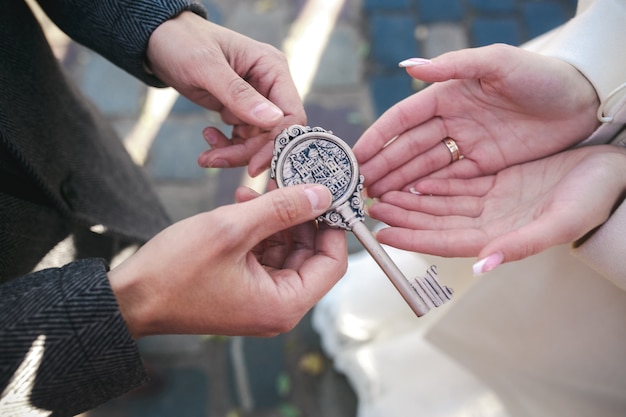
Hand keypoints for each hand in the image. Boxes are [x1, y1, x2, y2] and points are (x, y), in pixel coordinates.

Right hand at [109, 184, 346, 337]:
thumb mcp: (233, 229)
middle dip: (300, 216)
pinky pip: (265, 254)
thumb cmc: (175, 272)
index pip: (332, 263)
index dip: (333, 225)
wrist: (130, 298)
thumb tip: (323, 194)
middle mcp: (278, 306)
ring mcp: (261, 298)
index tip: (326, 192)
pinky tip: (242, 206)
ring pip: (287, 250)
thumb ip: (282, 210)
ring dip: (276, 219)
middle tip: (286, 182)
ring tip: (252, 193)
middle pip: (310, 254)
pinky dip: (258, 230)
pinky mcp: (244, 288)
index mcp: (284, 303)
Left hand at [146, 11, 305, 175]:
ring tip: (206, 155)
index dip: (277, 143)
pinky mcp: (240, 111)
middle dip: (247, 152)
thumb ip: (239, 94)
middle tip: (215, 160)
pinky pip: (243, 139)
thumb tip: (273, 120)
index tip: (253, 166)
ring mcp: (256, 100)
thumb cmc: (183, 42)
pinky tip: (208, 136)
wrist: (159, 40)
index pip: (291, 115)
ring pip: (257, 141)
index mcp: (272, 68)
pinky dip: (226, 146)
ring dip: (233, 152)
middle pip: (273, 134)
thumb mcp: (207, 67)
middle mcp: (270, 85)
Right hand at [353, 44, 599, 196]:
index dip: (378, 137)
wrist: (583, 101)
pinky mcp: (484, 165)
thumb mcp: (498, 63)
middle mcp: (452, 120)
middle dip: (383, 166)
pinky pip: (449, 180)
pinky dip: (427, 191)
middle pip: (409, 147)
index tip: (356, 155)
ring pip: (424, 167)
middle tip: (360, 186)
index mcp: (448, 94)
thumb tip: (408, 66)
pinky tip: (408, 202)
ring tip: (376, 199)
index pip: (403, 119)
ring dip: (399, 182)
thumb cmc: (541, 75)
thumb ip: (453, 65)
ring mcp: (466, 144)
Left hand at [367, 145, 625, 266]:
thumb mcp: (559, 222)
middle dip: (403, 214)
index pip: (444, 240)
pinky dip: (435, 182)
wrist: (613, 173)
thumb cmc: (593, 200)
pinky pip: (458, 183)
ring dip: (412, 198)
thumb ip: (520, 246)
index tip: (383, 233)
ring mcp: (493, 202)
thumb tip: (482, 267)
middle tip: (371, 207)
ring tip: (383, 192)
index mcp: (499, 236)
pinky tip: (414, 177)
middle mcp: (490, 221)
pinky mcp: (498, 182)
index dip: (412, 237)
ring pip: (441, 201)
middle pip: (436, 220)